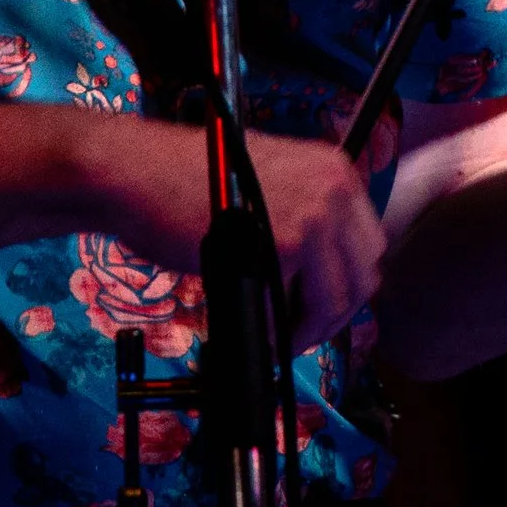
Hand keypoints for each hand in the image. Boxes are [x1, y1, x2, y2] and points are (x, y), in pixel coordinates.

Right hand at [99, 124, 385, 347]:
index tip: (319, 305)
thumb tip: (323, 275)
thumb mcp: (266, 185)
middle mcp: (334, 185)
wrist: (139, 171)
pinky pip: (289, 306)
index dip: (344, 283)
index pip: (368, 244)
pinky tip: (252, 323)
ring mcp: (315, 213)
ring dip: (307, 328)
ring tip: (279, 338)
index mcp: (334, 167)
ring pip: (335, 299)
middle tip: (300, 329)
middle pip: (362, 275)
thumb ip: (303, 216)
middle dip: (332, 312)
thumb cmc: (187, 178)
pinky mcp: (287, 243)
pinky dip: (271, 325)